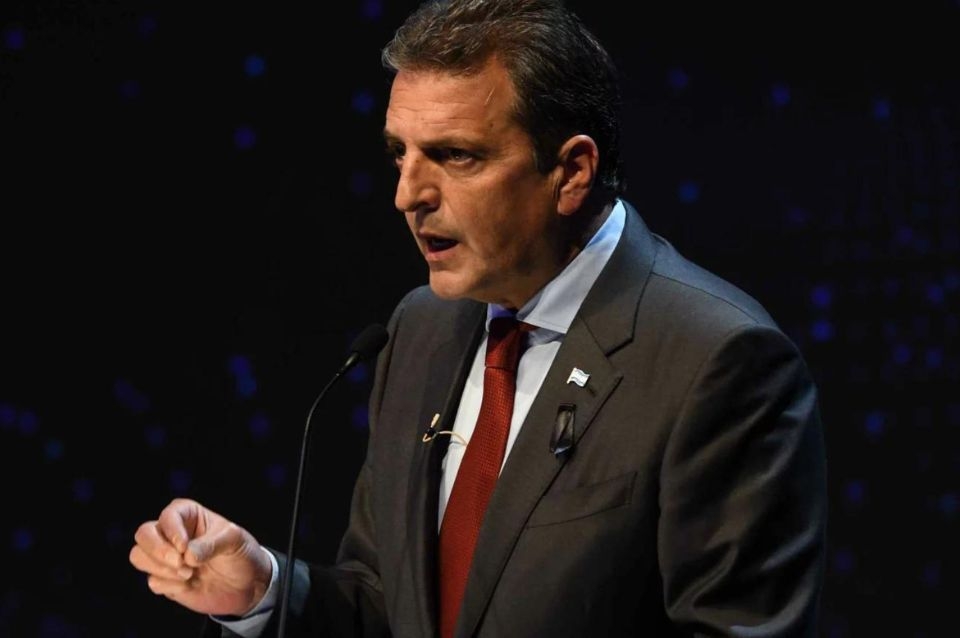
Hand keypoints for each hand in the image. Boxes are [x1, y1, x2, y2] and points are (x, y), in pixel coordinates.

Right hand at [129, 497, 272, 616]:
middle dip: (157, 550)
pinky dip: (169, 586)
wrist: (247, 585)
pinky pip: (152, 581)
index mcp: (188, 515)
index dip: (172, 531)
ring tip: (189, 574)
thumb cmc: (241, 553)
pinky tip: (189, 585)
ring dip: (161, 568)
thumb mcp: (235, 540)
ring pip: (139, 556)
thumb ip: (212, 544)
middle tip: (180, 563)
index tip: (185, 547)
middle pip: (143, 534)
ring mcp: (166, 558)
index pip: (168, 515)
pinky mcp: (166, 580)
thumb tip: (187, 556)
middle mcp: (172, 534)